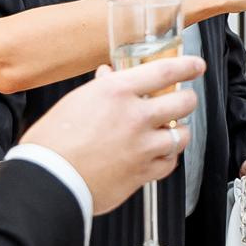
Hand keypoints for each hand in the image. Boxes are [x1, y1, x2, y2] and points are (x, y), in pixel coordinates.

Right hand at [19, 56, 203, 214]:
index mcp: (116, 91)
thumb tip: (109, 77)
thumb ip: (100, 89)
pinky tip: (159, 156)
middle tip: (183, 101)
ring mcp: (142, 146)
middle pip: (183, 102)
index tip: (196, 66)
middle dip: (187, 100)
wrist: (49, 179)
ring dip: (179, 132)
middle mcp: (135, 116)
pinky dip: (168, 158)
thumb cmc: (53, 142)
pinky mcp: (143, 172)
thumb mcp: (74, 102)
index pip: (165, 70)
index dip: (187, 66)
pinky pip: (170, 163)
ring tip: (170, 132)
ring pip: (182, 135)